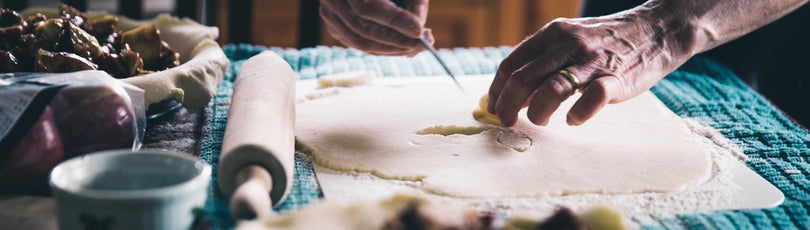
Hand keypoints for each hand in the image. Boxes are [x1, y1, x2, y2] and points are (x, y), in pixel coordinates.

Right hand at [319, 0, 432, 55]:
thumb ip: (413, 2)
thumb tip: (420, 30)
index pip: (369, 7)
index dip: (395, 21)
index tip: (418, 31)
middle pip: (362, 27)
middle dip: (393, 40)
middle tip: (416, 44)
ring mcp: (329, 13)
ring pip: (357, 40)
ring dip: (386, 49)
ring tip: (409, 49)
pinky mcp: (332, 25)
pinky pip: (354, 43)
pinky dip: (377, 49)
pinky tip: (395, 48)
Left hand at [487, 11, 697, 126]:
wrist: (656, 30)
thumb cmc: (605, 42)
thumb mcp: (568, 40)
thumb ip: (542, 62)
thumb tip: (513, 95)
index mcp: (551, 34)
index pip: (511, 64)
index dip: (497, 90)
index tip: (495, 108)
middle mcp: (567, 44)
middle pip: (524, 79)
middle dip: (508, 106)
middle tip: (508, 122)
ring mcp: (592, 61)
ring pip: (551, 89)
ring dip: (538, 112)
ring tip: (541, 120)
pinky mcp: (615, 79)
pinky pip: (591, 100)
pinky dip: (577, 114)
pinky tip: (573, 119)